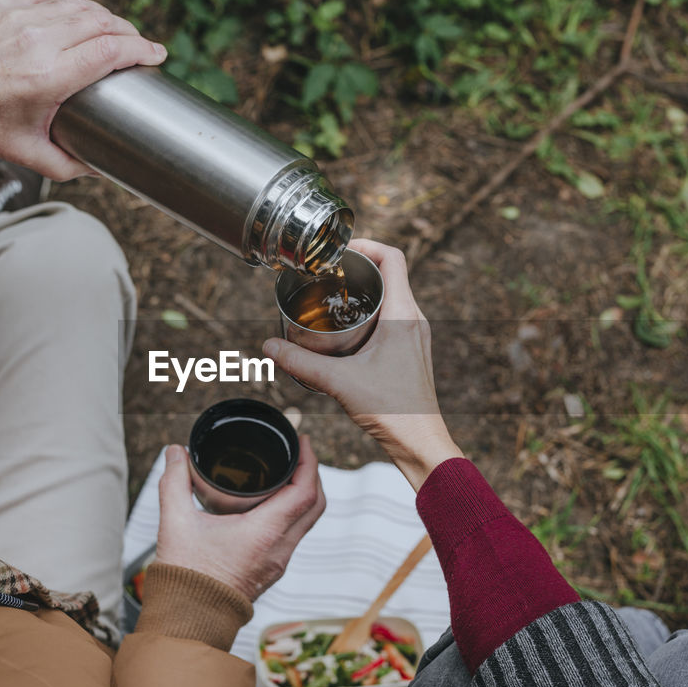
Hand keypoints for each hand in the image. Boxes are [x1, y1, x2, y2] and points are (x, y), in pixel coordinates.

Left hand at [0, 0, 164, 180]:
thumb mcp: (29, 155)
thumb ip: (70, 166)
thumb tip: (102, 167)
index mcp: (48, 76)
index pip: (110, 51)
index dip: (141, 50)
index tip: (157, 55)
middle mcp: (37, 41)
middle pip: (102, 23)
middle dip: (129, 33)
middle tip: (141, 47)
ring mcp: (20, 18)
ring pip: (81, 5)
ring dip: (106, 17)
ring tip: (117, 32)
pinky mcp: (6, 5)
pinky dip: (76, 3)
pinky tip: (85, 14)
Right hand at [155, 440, 325, 600]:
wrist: (188, 621)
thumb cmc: (184, 577)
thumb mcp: (175, 523)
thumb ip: (174, 483)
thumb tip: (174, 452)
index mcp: (264, 533)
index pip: (305, 493)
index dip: (310, 462)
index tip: (302, 441)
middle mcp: (279, 549)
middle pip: (315, 506)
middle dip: (312, 474)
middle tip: (297, 452)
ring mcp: (278, 562)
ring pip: (307, 522)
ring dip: (305, 495)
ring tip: (288, 473)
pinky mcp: (271, 570)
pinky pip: (294, 535)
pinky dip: (293, 513)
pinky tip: (274, 503)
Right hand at [262, 239, 461, 489]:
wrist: (419, 442)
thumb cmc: (393, 411)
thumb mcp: (339, 382)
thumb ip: (301, 363)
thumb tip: (268, 348)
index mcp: (404, 315)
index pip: (393, 258)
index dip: (366, 244)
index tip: (339, 250)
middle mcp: (415, 319)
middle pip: (390, 273)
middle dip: (358, 268)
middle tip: (328, 273)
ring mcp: (416, 335)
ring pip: (393, 295)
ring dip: (365, 290)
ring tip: (333, 296)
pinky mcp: (412, 350)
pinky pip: (394, 316)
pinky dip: (372, 312)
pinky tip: (348, 329)